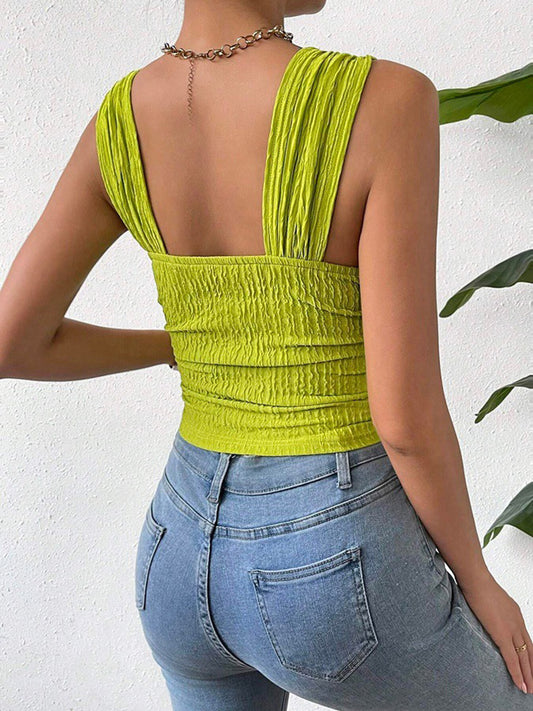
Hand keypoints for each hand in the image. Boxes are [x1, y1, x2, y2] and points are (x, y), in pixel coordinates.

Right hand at [460, 574, 532, 693]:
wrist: (476, 580)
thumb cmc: (477, 583)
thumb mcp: (489, 597)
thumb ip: (491, 608)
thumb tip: (484, 612)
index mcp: (515, 614)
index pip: (526, 639)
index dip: (530, 654)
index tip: (531, 665)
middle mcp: (518, 623)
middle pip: (530, 651)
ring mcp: (511, 630)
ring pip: (524, 658)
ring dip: (528, 676)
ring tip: (530, 689)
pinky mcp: (502, 635)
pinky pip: (512, 659)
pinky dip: (518, 674)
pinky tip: (521, 685)